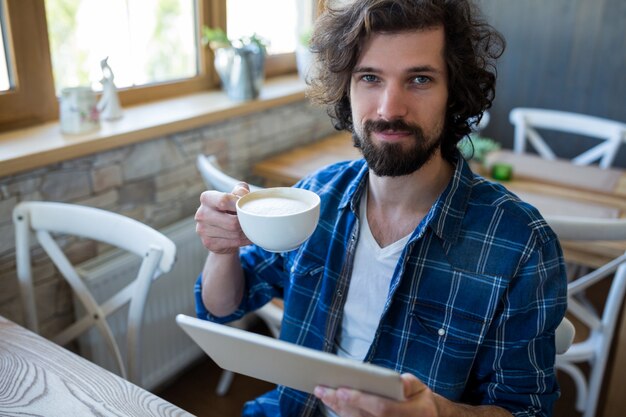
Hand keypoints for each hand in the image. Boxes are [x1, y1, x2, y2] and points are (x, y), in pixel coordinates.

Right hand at [195, 182, 251, 253]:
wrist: (220, 232)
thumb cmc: (229, 210)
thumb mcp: (235, 196)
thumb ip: (240, 191)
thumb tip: (244, 194)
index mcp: (207, 198)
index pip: (224, 200)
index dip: (240, 205)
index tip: (247, 207)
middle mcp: (201, 213)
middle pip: (232, 221)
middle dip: (245, 222)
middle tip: (253, 221)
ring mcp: (203, 230)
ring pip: (234, 233)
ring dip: (247, 232)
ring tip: (252, 228)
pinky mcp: (208, 243)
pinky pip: (233, 242)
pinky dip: (245, 240)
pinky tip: (247, 236)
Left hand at [314, 373, 437, 416]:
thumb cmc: (420, 399)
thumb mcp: (420, 388)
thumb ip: (409, 384)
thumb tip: (397, 382)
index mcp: (411, 413)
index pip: (381, 408)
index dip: (361, 400)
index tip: (342, 390)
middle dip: (341, 403)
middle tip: (322, 390)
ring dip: (338, 409)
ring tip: (322, 394)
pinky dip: (344, 414)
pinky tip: (332, 403)